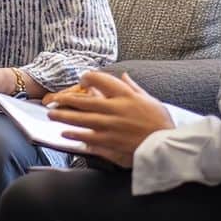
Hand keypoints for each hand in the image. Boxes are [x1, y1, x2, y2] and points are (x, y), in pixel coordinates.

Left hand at [45, 71, 174, 166]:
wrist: (167, 145)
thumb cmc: (160, 122)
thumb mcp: (149, 99)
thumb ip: (133, 87)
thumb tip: (123, 76)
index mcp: (126, 96)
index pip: (101, 80)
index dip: (88, 78)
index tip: (82, 80)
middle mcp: (115, 109)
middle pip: (85, 101)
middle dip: (66, 99)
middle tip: (54, 99)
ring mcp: (111, 126)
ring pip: (82, 119)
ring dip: (65, 116)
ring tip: (52, 114)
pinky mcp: (110, 142)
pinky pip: (88, 137)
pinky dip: (75, 135)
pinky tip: (65, 133)